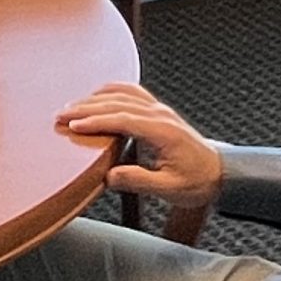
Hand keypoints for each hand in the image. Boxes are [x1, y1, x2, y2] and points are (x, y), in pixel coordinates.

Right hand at [58, 83, 223, 212]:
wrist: (221, 173)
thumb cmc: (197, 181)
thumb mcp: (169, 189)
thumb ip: (139, 181)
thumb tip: (110, 176)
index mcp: (162, 131)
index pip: (122, 119)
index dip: (95, 121)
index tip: (72, 126)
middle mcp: (160, 115)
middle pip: (117, 103)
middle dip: (85, 108)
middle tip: (60, 115)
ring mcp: (160, 110)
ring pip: (122, 94)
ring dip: (94, 99)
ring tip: (71, 107)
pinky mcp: (158, 111)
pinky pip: (132, 93)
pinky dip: (111, 91)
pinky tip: (97, 96)